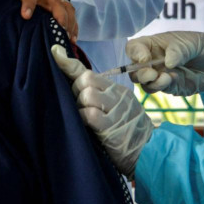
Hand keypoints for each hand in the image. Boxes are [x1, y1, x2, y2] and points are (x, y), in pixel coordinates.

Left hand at [0, 0, 77, 42]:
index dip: (28, 5)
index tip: (25, 16)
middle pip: (56, 5)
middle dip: (59, 16)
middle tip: (60, 28)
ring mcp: (58, 2)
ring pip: (67, 11)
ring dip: (69, 24)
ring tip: (68, 39)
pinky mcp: (65, 8)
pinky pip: (72, 18)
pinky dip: (74, 28)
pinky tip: (73, 41)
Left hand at [51, 45, 152, 178]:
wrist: (147, 151)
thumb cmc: (126, 129)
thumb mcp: (115, 106)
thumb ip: (95, 91)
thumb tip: (68, 74)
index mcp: (116, 88)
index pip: (87, 71)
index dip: (68, 63)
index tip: (55, 51)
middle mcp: (117, 94)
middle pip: (85, 79)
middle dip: (75, 91)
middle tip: (80, 106)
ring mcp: (116, 109)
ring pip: (87, 94)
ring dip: (79, 106)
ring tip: (85, 117)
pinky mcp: (111, 126)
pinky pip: (90, 114)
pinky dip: (83, 118)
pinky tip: (86, 125)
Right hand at [125, 31, 203, 94]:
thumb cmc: (202, 45)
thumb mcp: (192, 42)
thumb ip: (179, 50)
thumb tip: (168, 63)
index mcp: (153, 44)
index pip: (134, 48)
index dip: (135, 53)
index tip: (144, 58)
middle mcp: (152, 61)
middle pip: (134, 70)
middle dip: (140, 73)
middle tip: (152, 73)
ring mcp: (160, 75)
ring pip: (143, 83)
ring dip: (151, 83)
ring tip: (166, 78)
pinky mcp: (170, 87)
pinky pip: (160, 90)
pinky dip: (164, 86)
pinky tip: (174, 79)